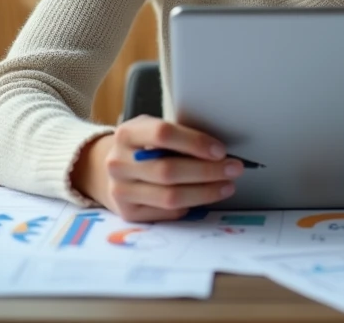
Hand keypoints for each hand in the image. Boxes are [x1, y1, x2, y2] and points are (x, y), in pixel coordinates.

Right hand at [71, 116, 242, 221]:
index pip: (163, 134)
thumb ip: (178, 136)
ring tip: (227, 186)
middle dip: (208, 171)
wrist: (108, 170)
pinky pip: (166, 212)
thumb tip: (220, 150)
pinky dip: (190, 206)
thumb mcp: (152, 130)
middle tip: (234, 168)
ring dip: (205, 192)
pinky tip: (204, 198)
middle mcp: (118, 163)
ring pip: (170, 196)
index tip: (220, 150)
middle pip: (169, 170)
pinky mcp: (128, 213)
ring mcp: (120, 190)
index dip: (195, 142)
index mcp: (127, 133)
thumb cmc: (143, 146)